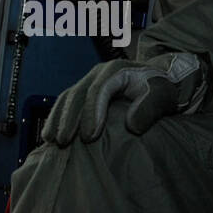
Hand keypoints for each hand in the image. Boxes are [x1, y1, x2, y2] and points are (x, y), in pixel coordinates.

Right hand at [42, 52, 208, 146]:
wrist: (160, 83)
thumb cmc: (161, 90)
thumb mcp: (162, 96)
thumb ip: (150, 108)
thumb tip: (131, 126)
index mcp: (116, 70)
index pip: (98, 91)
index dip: (91, 114)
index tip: (89, 138)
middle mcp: (98, 73)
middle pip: (77, 94)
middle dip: (68, 119)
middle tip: (63, 142)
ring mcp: (89, 82)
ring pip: (67, 98)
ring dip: (57, 119)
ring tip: (51, 141)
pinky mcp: (85, 92)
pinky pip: (66, 103)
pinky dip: (57, 119)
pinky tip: (50, 136)